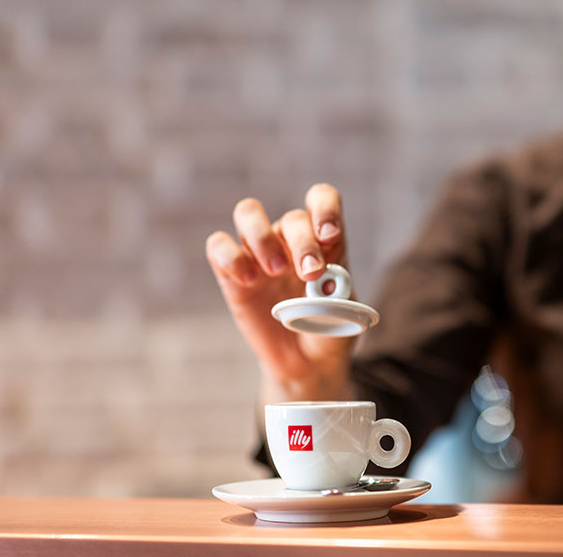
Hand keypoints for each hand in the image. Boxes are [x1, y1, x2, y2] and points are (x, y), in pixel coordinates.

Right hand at [205, 183, 356, 401]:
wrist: (306, 363)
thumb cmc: (329, 331)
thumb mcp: (344, 317)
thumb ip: (336, 298)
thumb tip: (320, 285)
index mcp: (323, 241)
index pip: (321, 199)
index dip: (324, 209)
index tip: (329, 236)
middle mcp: (290, 240)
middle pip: (292, 217)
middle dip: (303, 243)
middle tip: (309, 275)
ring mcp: (258, 253)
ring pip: (248, 212)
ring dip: (263, 238)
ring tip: (275, 271)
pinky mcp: (231, 274)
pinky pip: (218, 245)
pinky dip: (230, 257)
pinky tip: (248, 281)